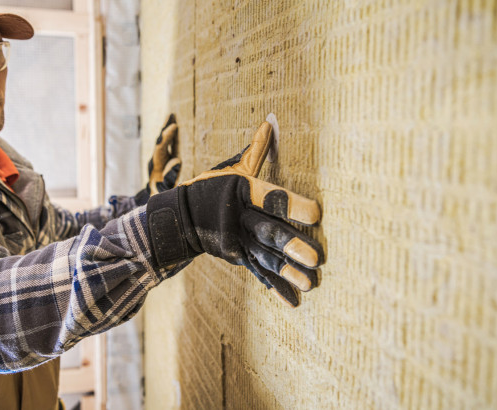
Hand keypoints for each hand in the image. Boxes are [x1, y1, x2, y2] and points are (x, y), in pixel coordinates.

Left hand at [135, 114, 181, 204]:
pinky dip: (173, 137)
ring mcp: (160, 161)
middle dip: (166, 129)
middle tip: (172, 115)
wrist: (155, 201)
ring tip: (173, 116)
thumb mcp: (165, 190)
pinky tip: (177, 127)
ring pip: (164, 142)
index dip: (166, 137)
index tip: (174, 126)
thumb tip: (176, 160)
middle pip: (160, 141)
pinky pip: (169, 147)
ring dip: (168, 130)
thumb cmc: (161, 197)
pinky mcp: (166, 162)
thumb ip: (170, 177)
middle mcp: (156, 161)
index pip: (160, 148)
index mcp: (156, 167)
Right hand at [146, 120, 324, 306]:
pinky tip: (294, 301)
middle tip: (316, 258)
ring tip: (311, 283)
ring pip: (265, 257)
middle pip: (267, 232)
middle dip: (291, 245)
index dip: (291, 205)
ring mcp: (236, 242)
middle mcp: (239, 219)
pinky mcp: (236, 257)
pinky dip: (275, 287)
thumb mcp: (230, 170)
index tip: (316, 214)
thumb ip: (253, 152)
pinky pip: (257, 273)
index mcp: (241, 193)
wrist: (179, 219)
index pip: (269, 197)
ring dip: (288, 271)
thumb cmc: (211, 188)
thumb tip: (269, 124)